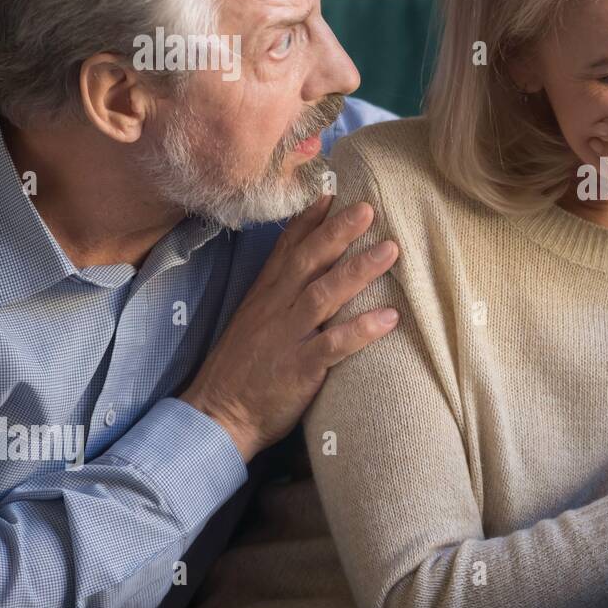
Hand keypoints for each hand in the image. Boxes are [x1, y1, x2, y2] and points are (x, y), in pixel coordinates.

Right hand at [180, 194, 400, 461]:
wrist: (216, 416)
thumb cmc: (242, 370)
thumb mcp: (254, 321)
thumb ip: (279, 294)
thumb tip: (309, 271)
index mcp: (264, 296)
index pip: (287, 249)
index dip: (309, 219)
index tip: (331, 191)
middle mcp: (275, 309)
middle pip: (309, 262)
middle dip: (339, 232)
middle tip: (369, 207)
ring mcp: (287, 337)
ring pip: (324, 294)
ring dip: (358, 270)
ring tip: (391, 249)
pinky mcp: (299, 368)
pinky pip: (334, 344)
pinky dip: (361, 330)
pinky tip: (390, 317)